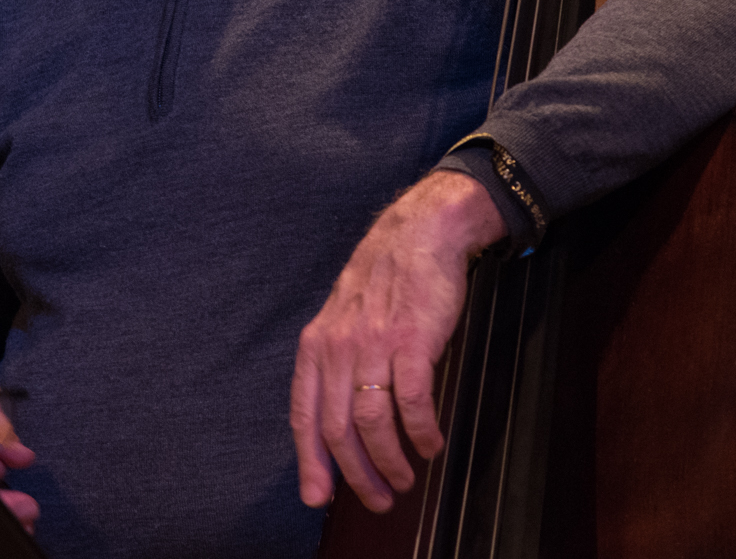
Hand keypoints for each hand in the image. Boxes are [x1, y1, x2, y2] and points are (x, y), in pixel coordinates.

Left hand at [290, 170, 505, 512]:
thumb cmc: (383, 280)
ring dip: (390, 461)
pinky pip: (413, 403)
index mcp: (317, 344)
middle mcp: (339, 347)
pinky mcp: (412, 342)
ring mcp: (375, 344)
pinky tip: (431, 444)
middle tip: (377, 499)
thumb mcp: (344, 319)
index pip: (304, 414)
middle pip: (337, 429)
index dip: (310, 460)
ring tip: (405, 478)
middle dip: (356, 475)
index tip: (317, 496)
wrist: (419, 235)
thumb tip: (340, 423)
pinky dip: (422, 432)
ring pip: (372, 423)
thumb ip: (337, 365)